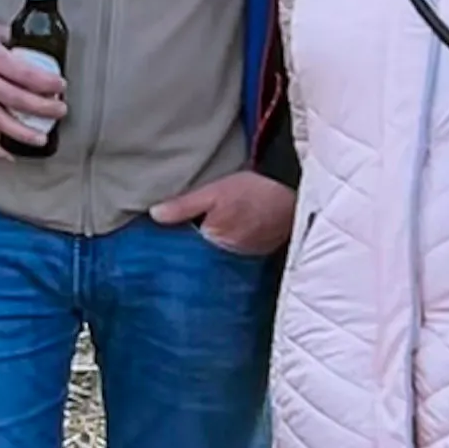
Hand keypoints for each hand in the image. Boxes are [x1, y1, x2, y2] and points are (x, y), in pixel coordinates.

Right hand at [0, 17, 63, 156]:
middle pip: (16, 99)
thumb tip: (38, 51)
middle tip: (60, 110)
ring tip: (41, 139)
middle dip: (43, 108)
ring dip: (22, 133)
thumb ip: (16, 41)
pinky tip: (8, 154)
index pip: (24, 74)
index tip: (60, 85)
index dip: (46, 82)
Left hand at [150, 171, 296, 256]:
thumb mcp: (214, 191)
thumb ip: (184, 206)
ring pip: (219, 255)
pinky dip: (231, 247)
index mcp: (213, 237)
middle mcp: (228, 254)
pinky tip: (232, 235)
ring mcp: (245, 256)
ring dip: (212, 248)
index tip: (163, 241)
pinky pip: (237, 255)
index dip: (176, 243)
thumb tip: (154, 215)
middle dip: (192, 247)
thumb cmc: (253, 190)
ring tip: (208, 235)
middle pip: (201, 254)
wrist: (294, 194)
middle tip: (183, 235)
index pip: (186, 248)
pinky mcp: (259, 255)